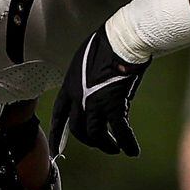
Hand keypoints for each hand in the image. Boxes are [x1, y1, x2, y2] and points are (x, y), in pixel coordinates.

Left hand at [49, 26, 148, 157]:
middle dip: (89, 140)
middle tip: (99, 143)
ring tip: (115, 148)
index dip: (57, 134)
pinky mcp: (115, 106)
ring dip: (106, 144)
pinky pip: (121, 131)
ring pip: (96, 135)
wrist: (121, 40)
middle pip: (78, 130)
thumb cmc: (106, 42)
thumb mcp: (85, 60)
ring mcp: (96, 105)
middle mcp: (79, 100)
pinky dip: (127, 142)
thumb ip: (86, 77)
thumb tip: (95, 84)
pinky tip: (133, 150)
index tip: (55, 148)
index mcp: (70, 87)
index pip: (59, 116)